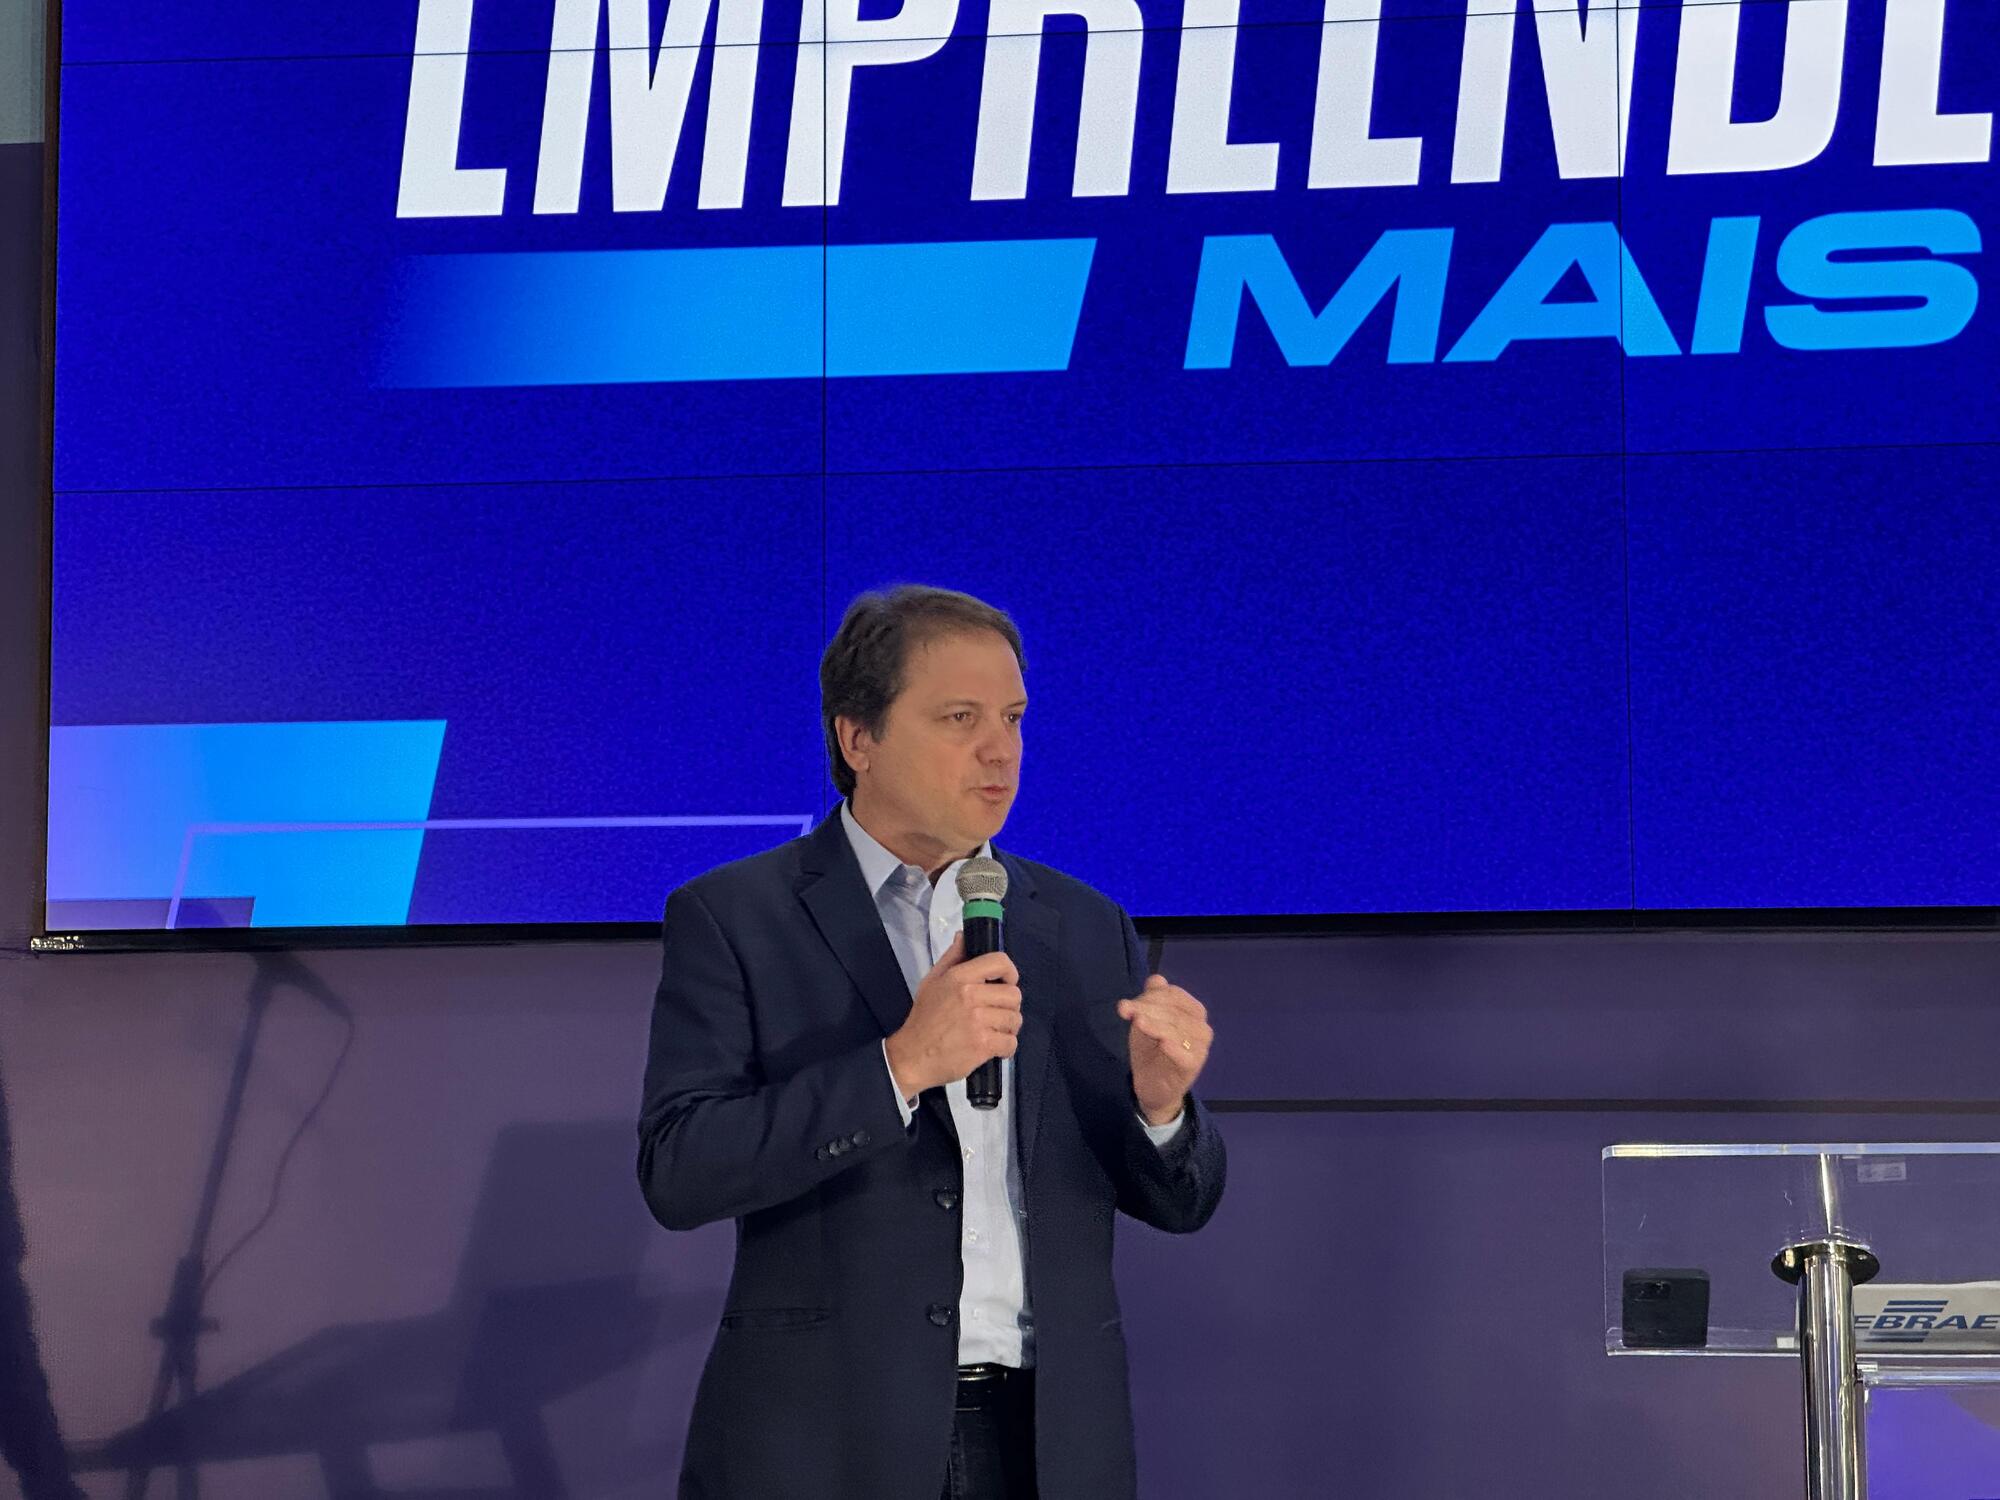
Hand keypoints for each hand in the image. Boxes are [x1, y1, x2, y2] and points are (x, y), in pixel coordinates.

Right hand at [884, 933, 1022, 1097]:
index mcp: (959, 977)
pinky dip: (1005, 1048)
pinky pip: (1011, 1043)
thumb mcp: (932, 981)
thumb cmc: (924, 1018)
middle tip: (995, 1014)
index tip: (1005, 983)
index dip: (1010, 972)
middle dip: (1009, 1006)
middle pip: (1014, 994)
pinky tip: (992, 1047)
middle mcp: (971, 996)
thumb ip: (952, 957)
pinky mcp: (983, 1045)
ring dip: (1007, 1028)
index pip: (1000, 962)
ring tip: (992, 1031)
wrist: (913, 1056)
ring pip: (1015, 1020)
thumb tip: (964, 935)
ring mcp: (978, 1021)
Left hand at [1116, 976, 1211, 1125]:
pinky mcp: (1193, 1066)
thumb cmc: (1151, 1050)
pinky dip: (1174, 1048)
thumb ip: (1150, 999)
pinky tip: (1163, 1044)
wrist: (1153, 1087)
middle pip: (1173, 1011)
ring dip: (1154, 1024)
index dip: (1149, 996)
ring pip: (1175, 1030)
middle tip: (1123, 1009)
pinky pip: (1185, 1055)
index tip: (1126, 1004)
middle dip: (1146, 1008)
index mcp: (1193, 1011)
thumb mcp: (1146, 1021)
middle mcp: (1201, 1027)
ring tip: (1136, 1022)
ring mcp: (1200, 1047)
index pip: (1173, 995)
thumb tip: (1156, 978)